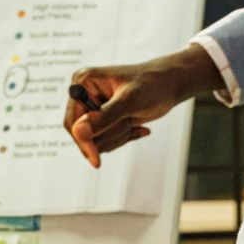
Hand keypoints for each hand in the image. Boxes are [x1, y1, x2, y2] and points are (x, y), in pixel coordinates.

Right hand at [64, 44, 224, 166]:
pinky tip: (140, 127)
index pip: (72, 122)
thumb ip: (104, 117)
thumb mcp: (130, 101)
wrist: (171, 84)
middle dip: (109, 134)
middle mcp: (85, 94)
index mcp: (83, 82)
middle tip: (129, 122)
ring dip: (119, 135)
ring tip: (134, 119)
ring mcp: (94, 107)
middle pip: (83, 134)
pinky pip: (107, 141)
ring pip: (96, 141)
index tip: (96, 160)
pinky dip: (124, 137)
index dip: (84, 141)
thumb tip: (79, 133)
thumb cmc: (153, 84)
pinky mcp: (105, 118)